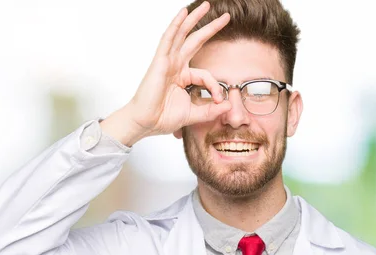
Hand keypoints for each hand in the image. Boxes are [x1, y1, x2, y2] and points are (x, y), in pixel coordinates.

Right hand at [102, 2, 230, 145]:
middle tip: (226, 16)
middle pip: (195, 40)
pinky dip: (176, 25)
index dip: (216, 86)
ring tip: (207, 6)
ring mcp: (167, 61)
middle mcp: (176, 65)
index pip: (206, 74)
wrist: (146, 123)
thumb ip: (211, 110)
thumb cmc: (163, 118)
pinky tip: (184, 13)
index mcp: (183, 77)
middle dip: (210, 28)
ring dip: (195, 19)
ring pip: (183, 34)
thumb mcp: (194, 114)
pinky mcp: (160, 61)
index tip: (220, 100)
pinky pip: (169, 38)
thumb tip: (229, 105)